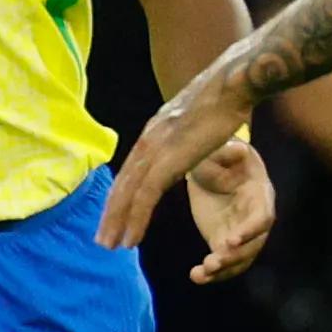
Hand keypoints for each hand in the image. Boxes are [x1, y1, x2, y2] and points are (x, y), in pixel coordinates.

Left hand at [100, 67, 256, 252]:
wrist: (230, 85)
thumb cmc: (222, 100)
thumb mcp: (194, 121)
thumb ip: (184, 136)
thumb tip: (185, 142)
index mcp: (153, 133)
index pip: (129, 171)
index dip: (119, 196)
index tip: (113, 216)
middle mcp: (147, 141)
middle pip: (122, 185)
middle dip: (110, 214)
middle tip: (101, 240)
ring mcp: (155, 151)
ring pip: (127, 195)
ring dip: (117, 223)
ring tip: (111, 246)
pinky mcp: (167, 161)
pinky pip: (145, 198)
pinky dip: (136, 220)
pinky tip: (132, 239)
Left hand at [180, 139, 274, 284]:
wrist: (209, 168)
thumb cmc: (221, 155)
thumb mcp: (223, 149)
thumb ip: (229, 152)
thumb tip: (238, 150)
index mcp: (260, 195)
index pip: (262, 218)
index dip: (249, 231)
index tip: (230, 241)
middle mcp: (255, 219)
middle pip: (253, 245)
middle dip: (234, 257)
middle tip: (212, 262)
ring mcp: (240, 233)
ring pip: (239, 259)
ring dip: (222, 270)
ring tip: (200, 274)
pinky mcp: (223, 241)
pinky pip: (223, 263)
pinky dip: (211, 273)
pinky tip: (196, 277)